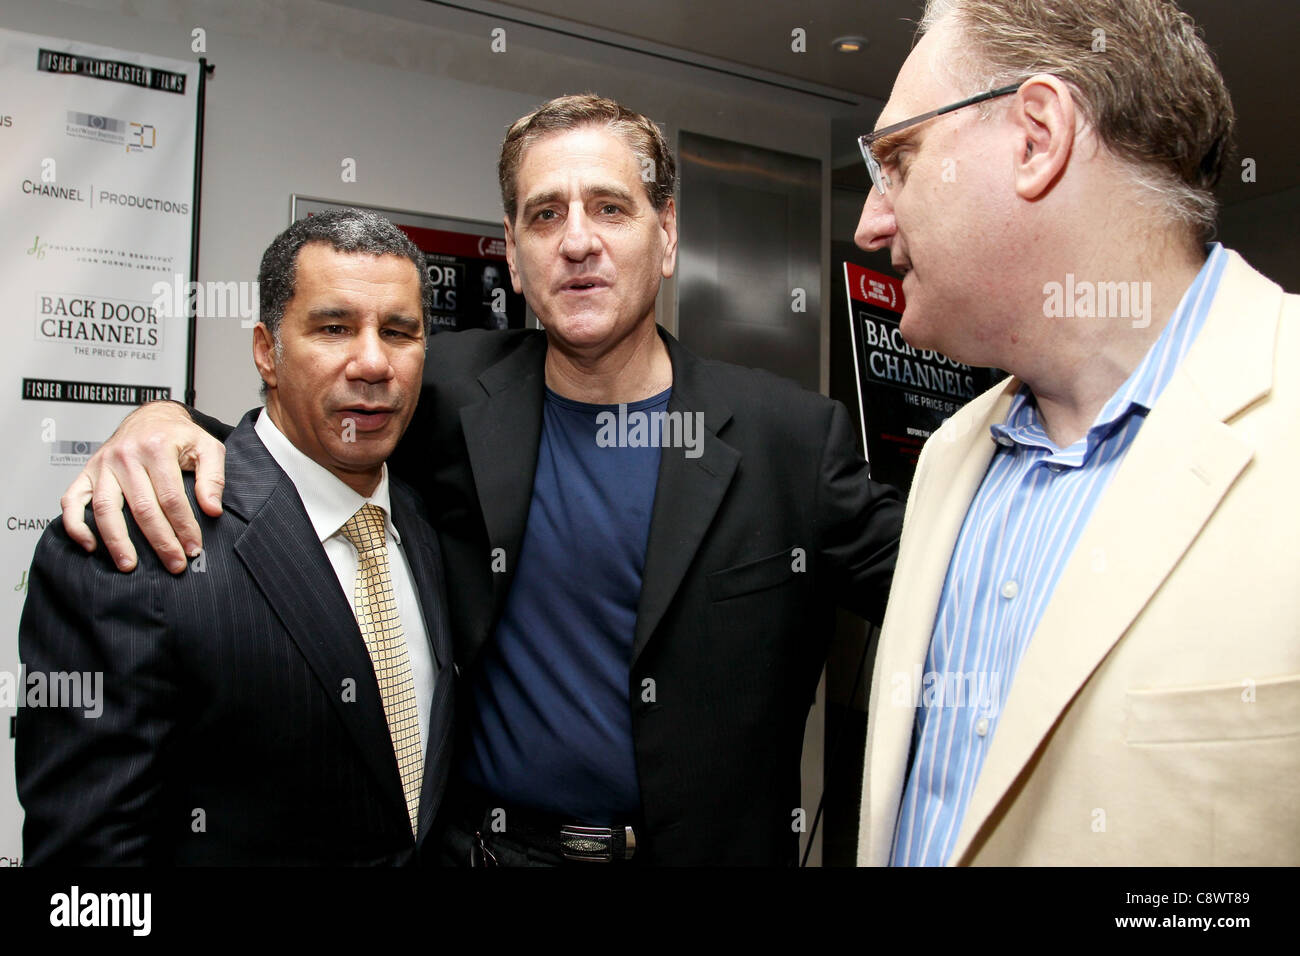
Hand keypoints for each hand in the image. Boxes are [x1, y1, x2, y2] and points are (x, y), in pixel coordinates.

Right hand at [60, 401, 225, 572]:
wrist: (151, 417)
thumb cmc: (179, 435)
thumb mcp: (207, 447)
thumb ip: (213, 478)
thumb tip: (212, 510)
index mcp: (157, 448)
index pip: (171, 497)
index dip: (184, 526)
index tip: (194, 548)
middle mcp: (126, 456)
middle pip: (142, 508)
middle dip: (160, 541)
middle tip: (173, 564)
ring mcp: (102, 465)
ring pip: (106, 509)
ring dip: (117, 541)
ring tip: (129, 565)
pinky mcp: (87, 472)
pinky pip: (72, 500)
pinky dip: (76, 524)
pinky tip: (90, 545)